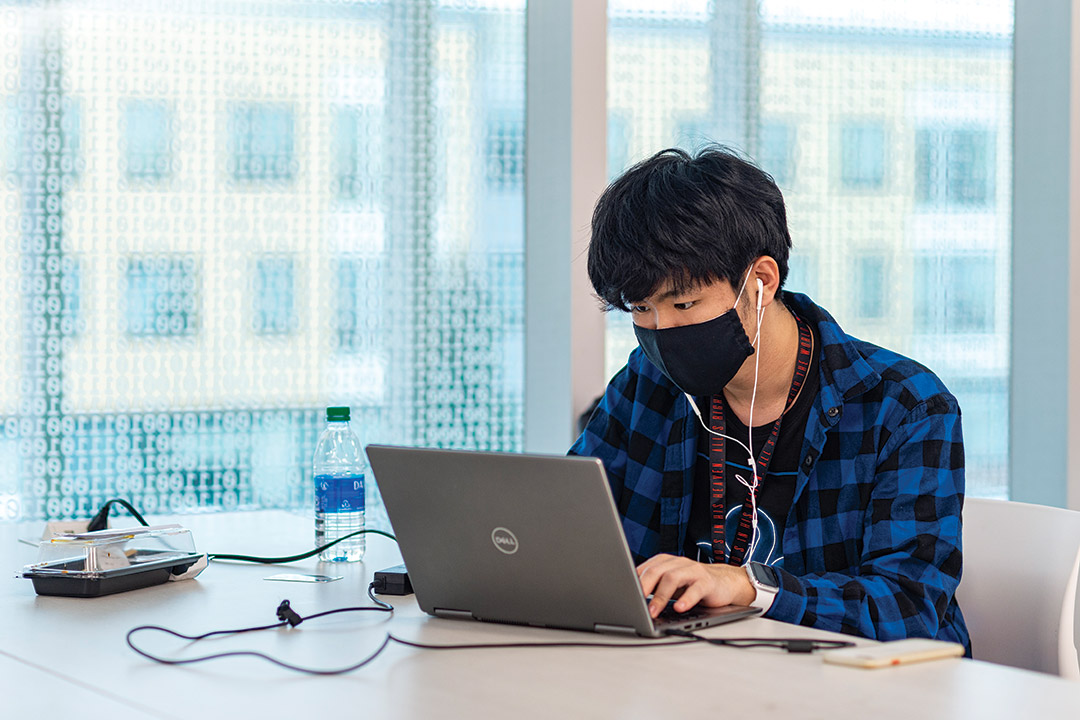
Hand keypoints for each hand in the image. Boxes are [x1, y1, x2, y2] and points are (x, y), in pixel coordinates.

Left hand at [636, 554, 755, 617]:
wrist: (724, 582)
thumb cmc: (692, 584)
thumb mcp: (670, 585)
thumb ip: (652, 587)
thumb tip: (628, 599)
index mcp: (664, 562)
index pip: (644, 569)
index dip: (632, 582)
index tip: (623, 595)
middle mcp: (678, 563)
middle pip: (656, 571)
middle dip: (644, 587)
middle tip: (635, 603)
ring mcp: (693, 571)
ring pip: (673, 578)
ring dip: (661, 596)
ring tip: (653, 612)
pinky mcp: (707, 582)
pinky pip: (696, 589)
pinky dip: (686, 599)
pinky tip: (680, 608)